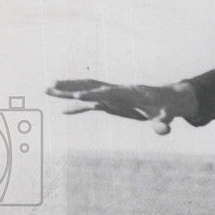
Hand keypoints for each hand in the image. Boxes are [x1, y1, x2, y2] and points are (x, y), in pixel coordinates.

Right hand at [46, 79, 198, 135]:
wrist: (167, 99)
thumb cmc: (167, 107)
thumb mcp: (167, 116)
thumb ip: (164, 122)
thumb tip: (165, 129)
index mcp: (128, 93)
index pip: (108, 92)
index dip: (94, 94)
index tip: (78, 95)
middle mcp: (117, 91)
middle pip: (90, 86)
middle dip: (70, 86)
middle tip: (51, 85)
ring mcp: (112, 96)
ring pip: (86, 90)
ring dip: (67, 90)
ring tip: (47, 89)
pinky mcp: (111, 103)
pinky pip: (91, 104)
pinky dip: (78, 107)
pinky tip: (64, 112)